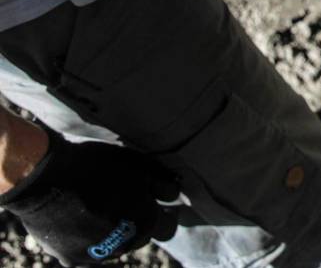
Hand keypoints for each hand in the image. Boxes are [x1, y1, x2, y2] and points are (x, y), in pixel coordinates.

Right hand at [0, 130, 178, 265]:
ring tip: (99, 204)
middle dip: (138, 221)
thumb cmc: (96, 166)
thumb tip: (174, 196)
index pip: (167, 227)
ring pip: (114, 245)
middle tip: (124, 199)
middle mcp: (123, 246)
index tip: (159, 203)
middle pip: (140, 237)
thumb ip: (162, 183)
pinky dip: (88, 237)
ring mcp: (95, 255)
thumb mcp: (139, 165)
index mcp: (145, 223)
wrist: (44, 177)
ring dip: (113, 230)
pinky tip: (79, 216)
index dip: (165, 213)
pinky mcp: (70, 257)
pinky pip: (87, 249)